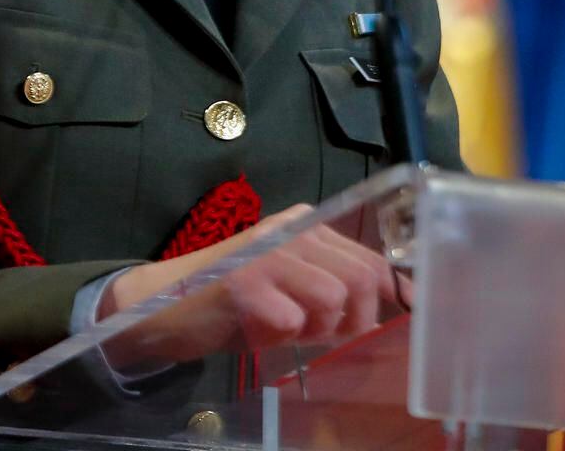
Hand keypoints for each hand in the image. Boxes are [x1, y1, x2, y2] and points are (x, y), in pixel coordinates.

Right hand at [99, 204, 407, 365]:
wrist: (161, 305)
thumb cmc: (233, 301)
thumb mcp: (290, 287)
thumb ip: (333, 290)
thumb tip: (388, 310)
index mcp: (306, 226)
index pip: (370, 259)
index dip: (394, 293)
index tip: (403, 314)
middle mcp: (291, 231)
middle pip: (360, 278)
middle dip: (355, 319)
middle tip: (325, 334)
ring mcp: (267, 254)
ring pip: (333, 298)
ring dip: (317, 329)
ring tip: (287, 329)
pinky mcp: (244, 282)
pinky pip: (292, 322)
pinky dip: (282, 338)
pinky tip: (259, 329)